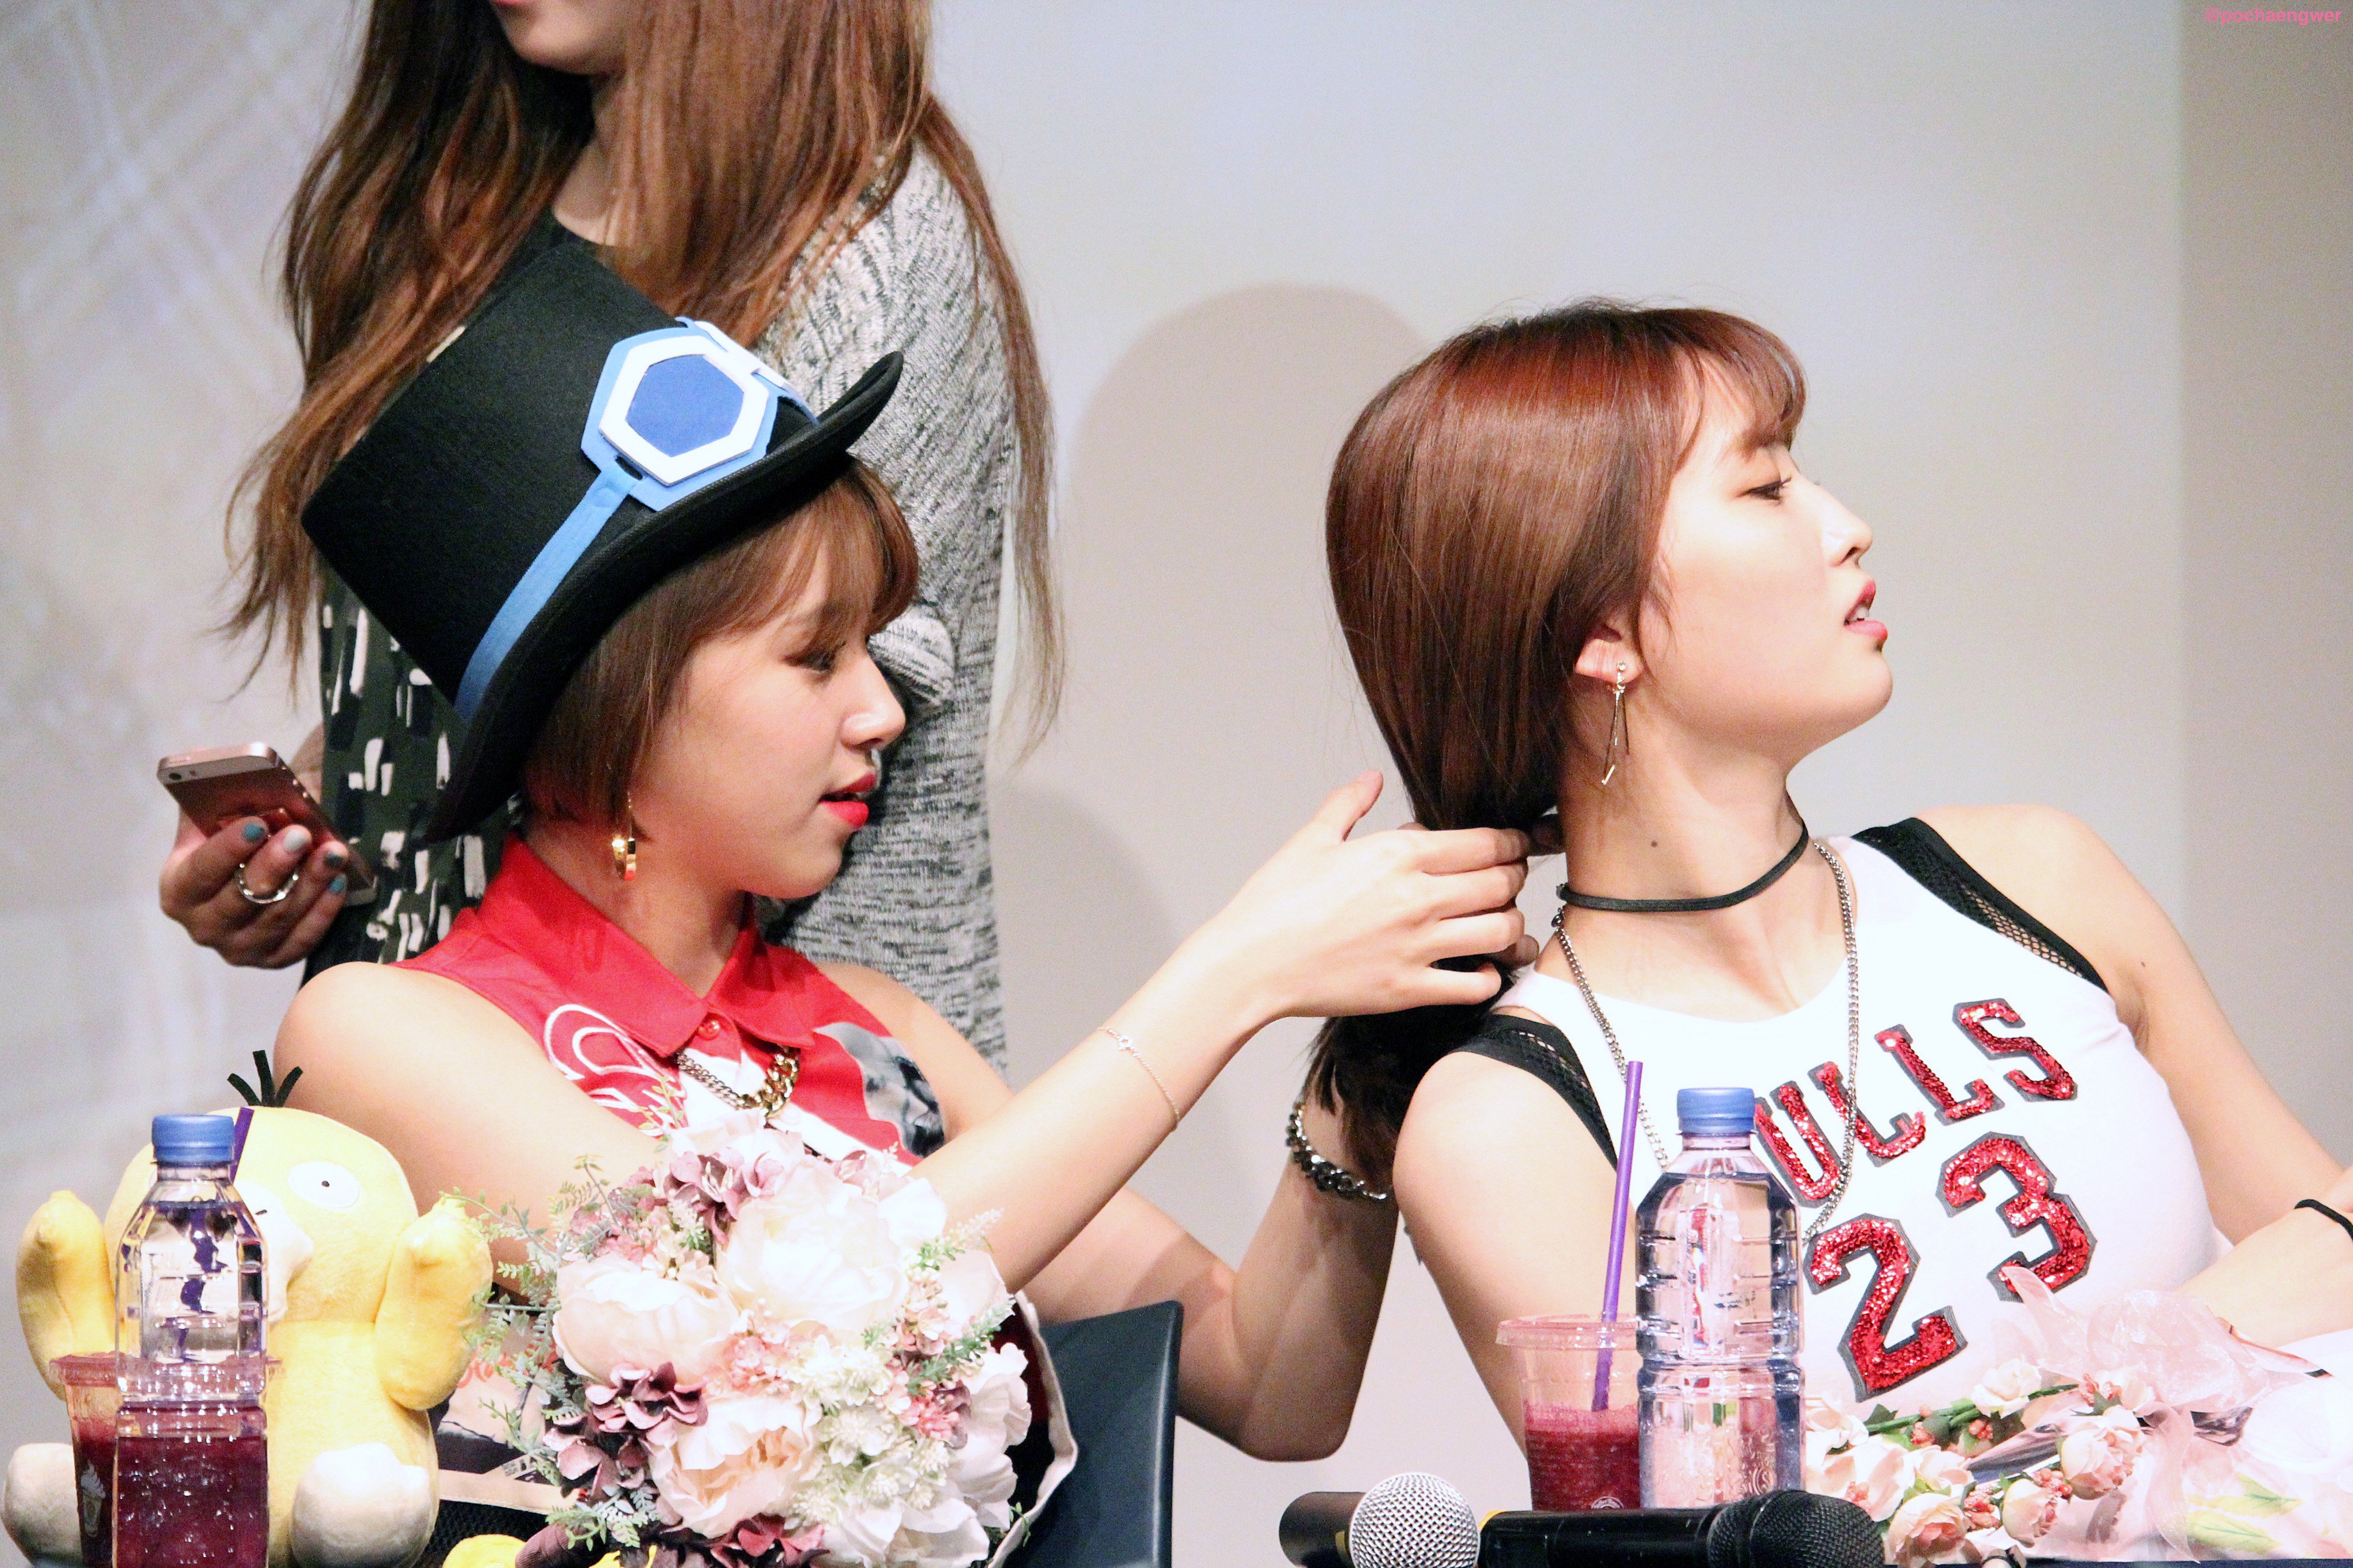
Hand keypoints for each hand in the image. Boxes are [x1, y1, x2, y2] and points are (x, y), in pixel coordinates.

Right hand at [159, 812, 349, 967]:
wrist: (255, 864)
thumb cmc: (233, 835)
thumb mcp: (215, 815)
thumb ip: (216, 800)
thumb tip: (222, 770)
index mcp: (178, 890)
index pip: (201, 872)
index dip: (228, 848)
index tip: (258, 823)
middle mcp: (203, 927)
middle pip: (241, 899)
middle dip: (274, 864)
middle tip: (301, 835)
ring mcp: (239, 949)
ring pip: (278, 917)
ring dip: (309, 881)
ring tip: (333, 851)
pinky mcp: (274, 959)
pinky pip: (302, 939)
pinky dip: (323, 910)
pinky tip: (338, 881)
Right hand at [1188, 772, 1531, 1022]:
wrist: (1249, 963)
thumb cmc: (1274, 899)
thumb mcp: (1311, 839)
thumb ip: (1349, 804)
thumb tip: (1372, 777)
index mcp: (1398, 854)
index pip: (1486, 842)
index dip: (1512, 843)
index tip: (1516, 846)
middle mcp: (1417, 898)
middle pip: (1501, 883)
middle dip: (1514, 879)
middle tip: (1509, 880)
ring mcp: (1416, 946)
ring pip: (1500, 931)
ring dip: (1510, 925)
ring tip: (1500, 923)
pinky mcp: (1408, 989)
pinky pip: (1474, 985)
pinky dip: (1489, 975)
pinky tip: (1479, 968)